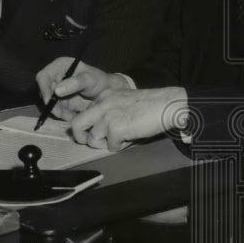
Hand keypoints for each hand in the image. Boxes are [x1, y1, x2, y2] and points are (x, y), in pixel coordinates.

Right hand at [36, 58, 129, 120]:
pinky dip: (63, 115)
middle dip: (51, 104)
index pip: (43, 76)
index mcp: (60, 66)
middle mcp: (55, 78)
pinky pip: (56, 110)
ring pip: (49, 104)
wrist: (106, 92)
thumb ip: (75, 83)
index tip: (49, 101)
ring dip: (58, 111)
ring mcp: (56, 90)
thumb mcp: (90, 79)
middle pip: (44, 92)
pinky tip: (73, 115)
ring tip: (71, 115)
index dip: (44, 89)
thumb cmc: (99, 80)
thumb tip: (57, 90)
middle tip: (61, 113)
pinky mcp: (60, 102)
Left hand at [70, 86, 188, 150]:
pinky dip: (120, 146)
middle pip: (77, 124)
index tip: (93, 133)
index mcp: (103, 96)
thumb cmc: (150, 105)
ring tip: (120, 139)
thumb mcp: (123, 101)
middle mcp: (102, 104)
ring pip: (93, 138)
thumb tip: (98, 131)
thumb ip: (108, 111)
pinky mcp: (116, 128)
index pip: (83, 114)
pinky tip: (130, 138)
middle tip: (94, 143)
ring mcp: (108, 116)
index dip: (87, 127)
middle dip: (82, 137)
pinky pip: (110, 146)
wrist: (167, 104)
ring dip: (105, 143)